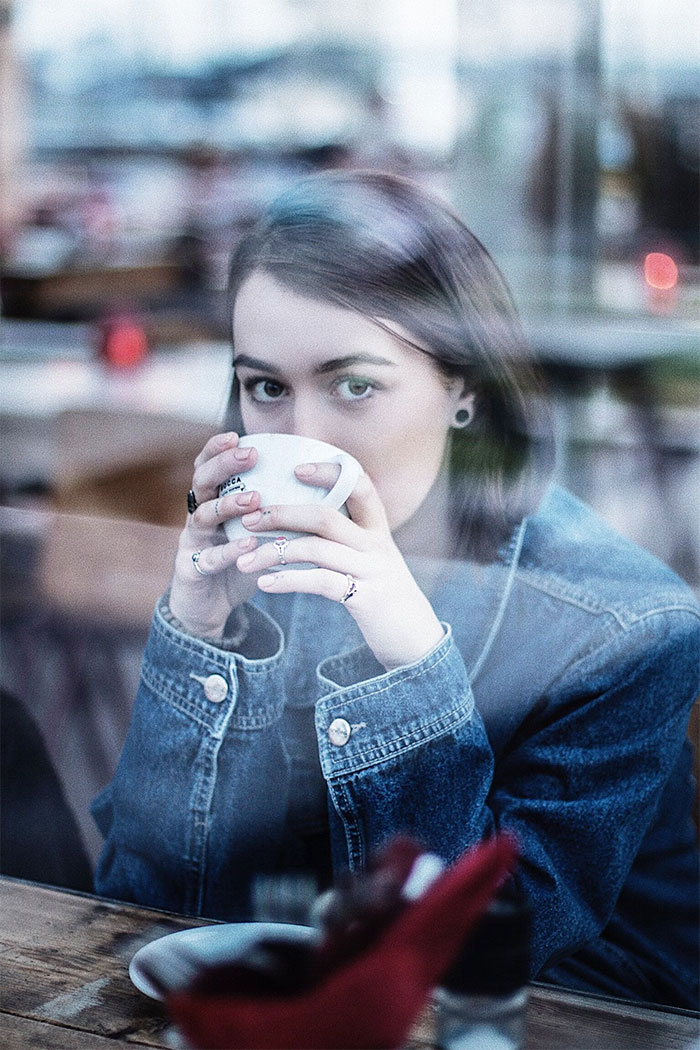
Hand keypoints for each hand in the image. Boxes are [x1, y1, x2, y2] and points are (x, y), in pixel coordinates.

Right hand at [168, 432, 264, 639]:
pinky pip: (209, 559)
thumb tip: (326, 489)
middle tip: (249, 455)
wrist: (211, 608)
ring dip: (228, 505)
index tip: (237, 434)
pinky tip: (248, 546)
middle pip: (202, 482)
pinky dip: (229, 552)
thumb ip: (280, 511)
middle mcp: (198, 516)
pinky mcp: (191, 571)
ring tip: (254, 499)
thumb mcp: (259, 532)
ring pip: (202, 516)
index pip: (210, 466)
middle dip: (223, 465)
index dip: (218, 448)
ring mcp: (192, 543)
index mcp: (213, 501)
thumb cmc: (241, 563)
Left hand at [235, 463, 444, 669]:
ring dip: (274, 552)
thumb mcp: (372, 559)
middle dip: (282, 513)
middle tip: (248, 518)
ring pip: (316, 549)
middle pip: (325, 516)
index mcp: (378, 530)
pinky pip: (321, 582)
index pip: (360, 485)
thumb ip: (347, 538)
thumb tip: (303, 519)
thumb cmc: (384, 595)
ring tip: (243, 560)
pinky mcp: (366, 599)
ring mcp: (372, 571)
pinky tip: (265, 584)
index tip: (297, 467)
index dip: (330, 472)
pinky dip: (289, 581)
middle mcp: (377, 544)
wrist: (416, 640)